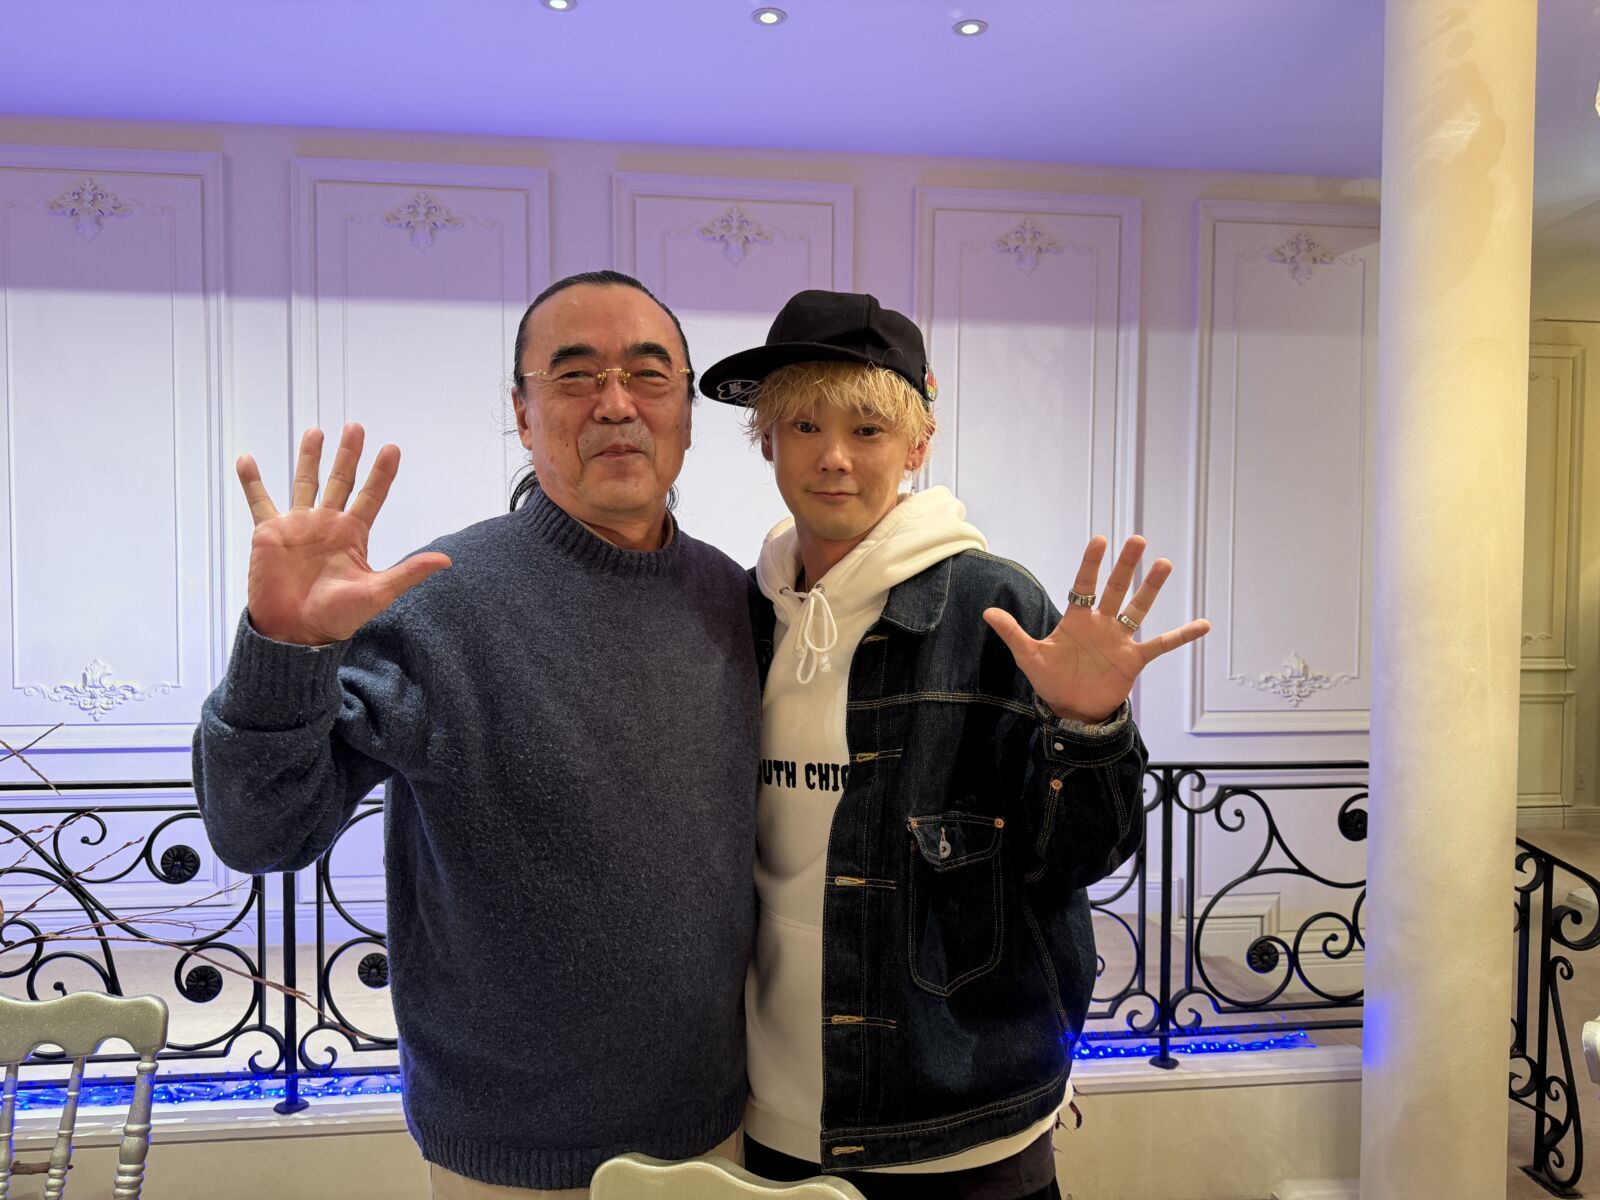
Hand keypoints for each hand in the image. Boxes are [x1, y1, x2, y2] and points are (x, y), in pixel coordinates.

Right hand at [237, 424, 450, 645]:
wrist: (295, 633)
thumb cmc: (337, 617)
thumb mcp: (377, 593)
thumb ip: (408, 572)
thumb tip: (446, 560)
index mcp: (353, 535)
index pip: (371, 496)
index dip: (382, 474)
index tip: (392, 448)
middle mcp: (327, 524)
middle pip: (340, 481)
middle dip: (348, 455)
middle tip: (356, 427)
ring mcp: (298, 525)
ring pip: (305, 483)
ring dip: (309, 457)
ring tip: (316, 431)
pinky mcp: (269, 533)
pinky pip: (259, 501)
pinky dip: (252, 481)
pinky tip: (246, 459)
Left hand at [982, 535, 1210, 723]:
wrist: (1071, 710)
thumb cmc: (1051, 681)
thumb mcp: (1029, 656)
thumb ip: (1012, 633)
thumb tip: (987, 611)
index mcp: (1076, 619)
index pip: (1084, 584)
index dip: (1091, 563)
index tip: (1100, 539)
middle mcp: (1101, 624)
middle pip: (1115, 588)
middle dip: (1125, 566)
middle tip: (1137, 539)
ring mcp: (1120, 640)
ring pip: (1138, 608)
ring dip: (1151, 588)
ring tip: (1165, 564)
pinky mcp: (1134, 659)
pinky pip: (1162, 644)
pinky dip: (1182, 635)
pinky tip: (1203, 624)